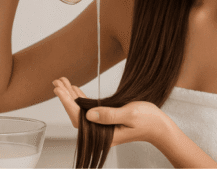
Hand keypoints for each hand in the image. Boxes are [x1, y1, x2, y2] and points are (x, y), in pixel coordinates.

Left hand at [52, 77, 169, 147]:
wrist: (160, 126)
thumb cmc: (148, 120)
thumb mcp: (130, 114)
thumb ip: (110, 115)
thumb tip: (89, 114)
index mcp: (104, 134)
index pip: (80, 118)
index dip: (68, 103)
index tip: (60, 90)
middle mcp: (101, 132)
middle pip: (77, 114)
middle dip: (66, 97)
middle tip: (57, 82)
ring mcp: (104, 126)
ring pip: (82, 111)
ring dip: (72, 96)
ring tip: (63, 83)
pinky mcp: (108, 120)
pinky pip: (91, 109)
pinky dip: (82, 98)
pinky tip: (76, 90)